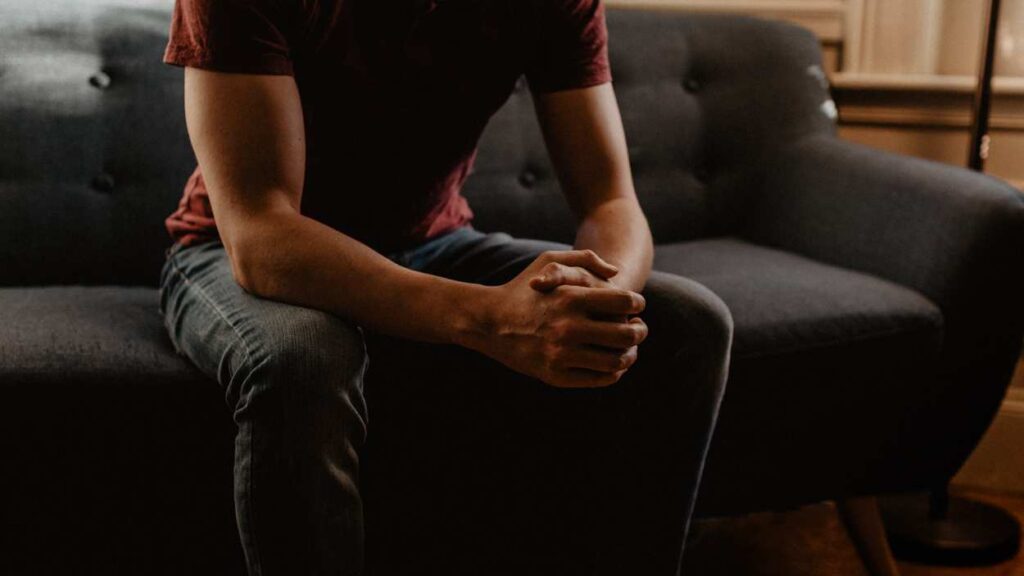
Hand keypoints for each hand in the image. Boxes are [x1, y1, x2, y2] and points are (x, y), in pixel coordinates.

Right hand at [467, 250, 648, 387]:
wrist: (488, 322)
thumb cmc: (522, 288)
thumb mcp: (548, 260)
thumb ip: (585, 259)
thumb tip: (616, 273)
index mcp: (570, 298)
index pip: (624, 303)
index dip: (637, 304)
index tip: (637, 307)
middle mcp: (567, 327)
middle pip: (626, 334)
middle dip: (640, 331)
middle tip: (640, 329)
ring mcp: (561, 355)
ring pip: (616, 361)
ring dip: (630, 355)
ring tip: (630, 349)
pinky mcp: (555, 376)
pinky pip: (599, 379)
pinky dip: (614, 373)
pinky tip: (613, 365)